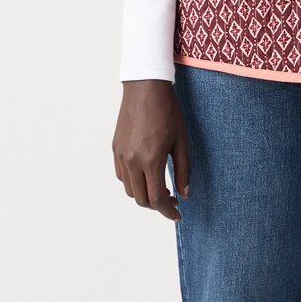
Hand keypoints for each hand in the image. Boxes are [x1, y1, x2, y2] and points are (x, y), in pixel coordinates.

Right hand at [112, 79, 190, 221]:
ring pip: (130, 190)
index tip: (178, 214)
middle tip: (172, 200)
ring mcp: (121, 155)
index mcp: (151, 159)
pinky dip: (134, 183)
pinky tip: (146, 174)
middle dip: (158, 205)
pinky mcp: (115, 149)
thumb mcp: (181, 140)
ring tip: (161, 188)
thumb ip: (183, 169)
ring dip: (145, 195)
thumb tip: (185, 195)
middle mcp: (132, 161)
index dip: (168, 211)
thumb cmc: (167, 110)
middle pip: (142, 199)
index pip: (157, 198)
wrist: (145, 87)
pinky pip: (122, 176)